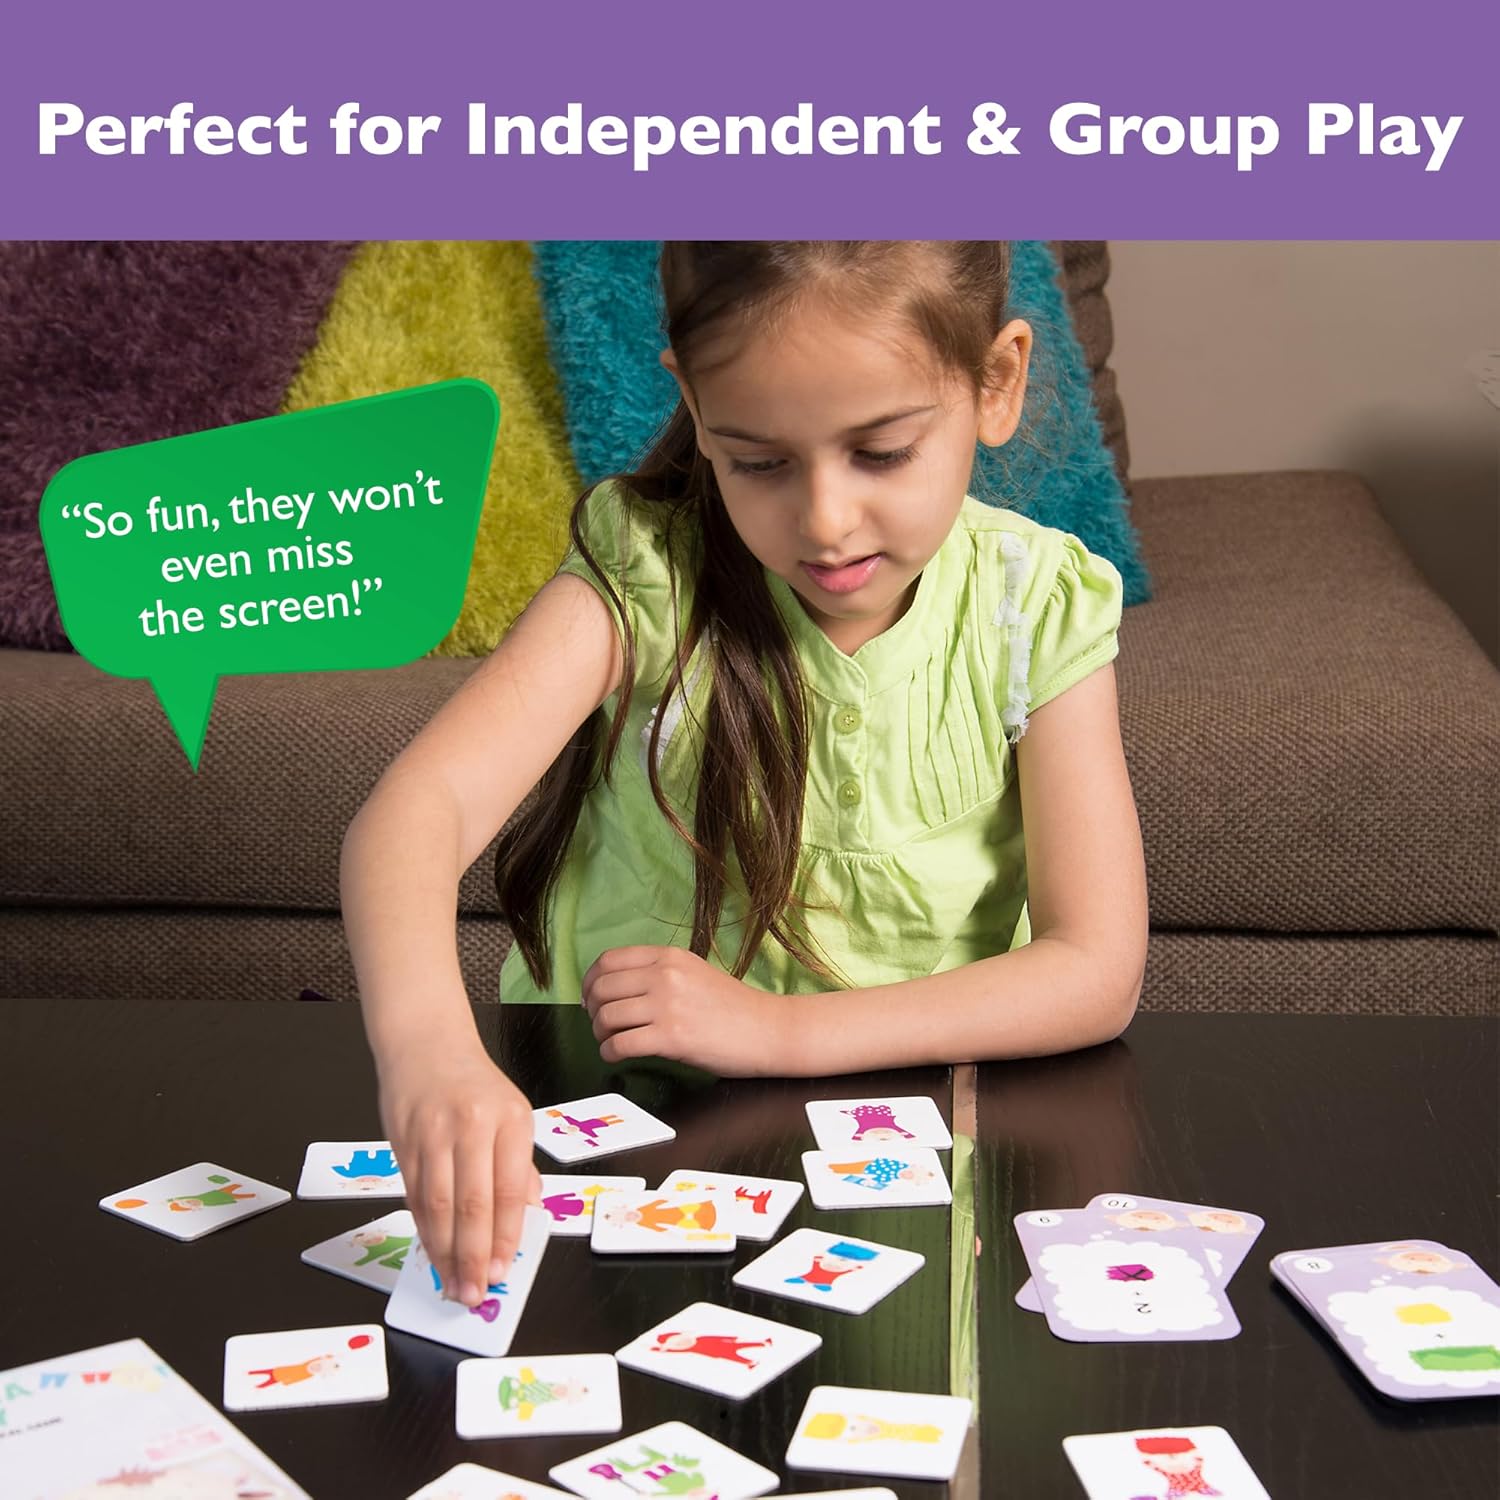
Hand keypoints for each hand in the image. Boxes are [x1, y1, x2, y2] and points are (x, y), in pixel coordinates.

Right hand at [376, 1033, 540, 1306]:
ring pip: (436, 1205)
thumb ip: (518, 1165)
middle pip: (471, 1204)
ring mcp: (433, 1134)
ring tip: (451, 1285)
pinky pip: (413, 1195)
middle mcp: (472, 1126)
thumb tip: (527, 1213)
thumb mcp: (512, 1112)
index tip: (503, 1271)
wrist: (425, 1044)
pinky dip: (423, 1230)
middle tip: (474, 1294)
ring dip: (443, 1252)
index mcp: (509, 1120)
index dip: (505, 1236)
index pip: (508, 1189)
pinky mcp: (402, 1141)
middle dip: (473, 1256)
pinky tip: (431, 1252)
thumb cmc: (475, 1085)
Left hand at [581, 945, 791, 1075]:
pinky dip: (610, 1053)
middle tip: (598, 1023)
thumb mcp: (694, 973)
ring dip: (600, 1033)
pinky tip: (618, 1055)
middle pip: (602, 988)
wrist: (768, 1030)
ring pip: (606, 1017)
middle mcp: (665, 976)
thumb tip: (614, 988)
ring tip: (611, 1040)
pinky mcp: (671, 1038)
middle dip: (592, 1009)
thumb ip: (658, 973)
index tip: (590, 997)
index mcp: (669, 956)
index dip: (590, 981)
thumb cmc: (733, 1007)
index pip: (608, 960)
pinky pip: (620, 1044)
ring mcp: (667, 1006)